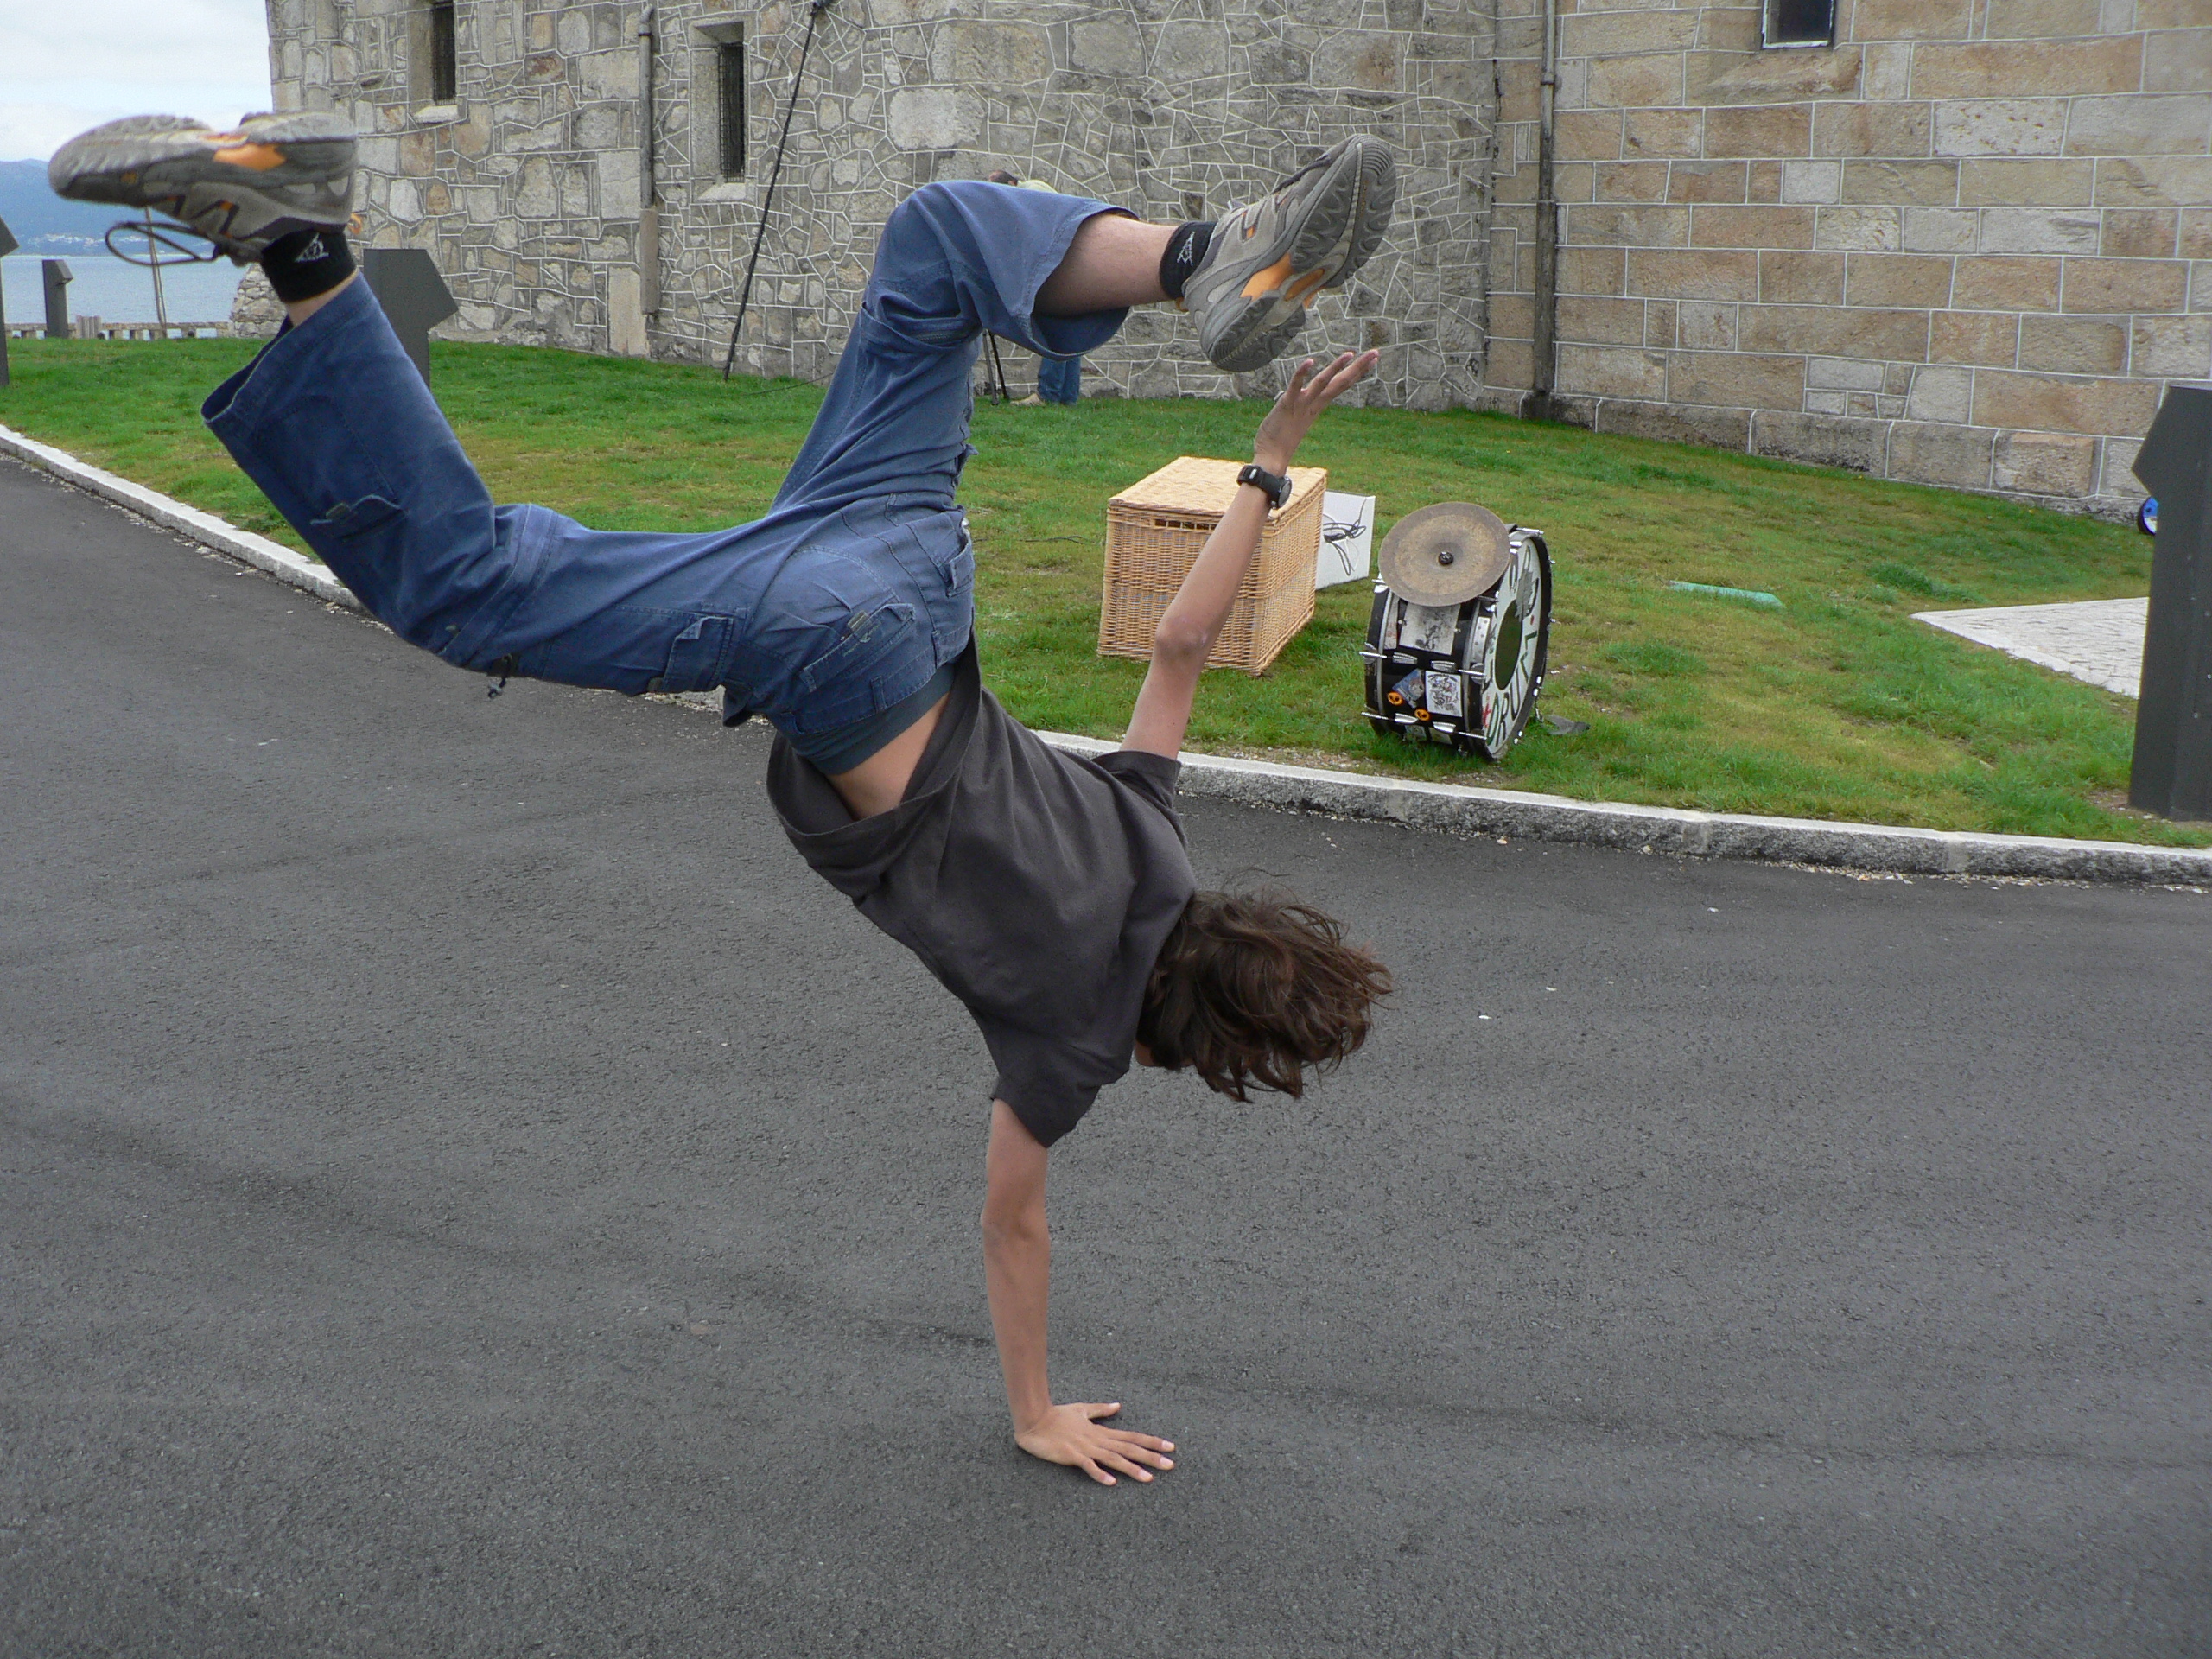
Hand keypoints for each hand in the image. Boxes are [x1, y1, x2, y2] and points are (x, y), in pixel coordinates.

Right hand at [1015, 1401, 1176, 1485]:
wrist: (1035, 1419)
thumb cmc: (1057, 1415)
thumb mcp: (1082, 1409)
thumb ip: (1101, 1410)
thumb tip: (1118, 1406)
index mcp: (1102, 1432)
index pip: (1132, 1437)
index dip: (1152, 1442)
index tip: (1170, 1447)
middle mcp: (1098, 1440)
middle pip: (1129, 1449)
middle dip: (1151, 1457)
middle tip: (1171, 1464)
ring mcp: (1086, 1448)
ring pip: (1113, 1459)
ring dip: (1132, 1469)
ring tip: (1149, 1478)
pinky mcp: (1071, 1455)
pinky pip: (1088, 1466)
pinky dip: (1099, 1473)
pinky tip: (1111, 1482)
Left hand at [1252, 349, 1379, 472]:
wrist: (1271, 458)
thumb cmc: (1280, 441)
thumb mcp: (1296, 420)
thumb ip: (1302, 409)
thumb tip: (1304, 406)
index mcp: (1317, 406)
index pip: (1341, 386)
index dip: (1356, 372)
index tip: (1372, 360)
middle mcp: (1313, 404)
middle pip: (1340, 383)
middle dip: (1358, 367)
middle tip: (1375, 353)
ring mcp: (1301, 404)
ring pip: (1322, 383)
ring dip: (1336, 368)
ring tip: (1350, 354)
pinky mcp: (1286, 405)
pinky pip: (1295, 386)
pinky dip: (1302, 373)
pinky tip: (1311, 361)